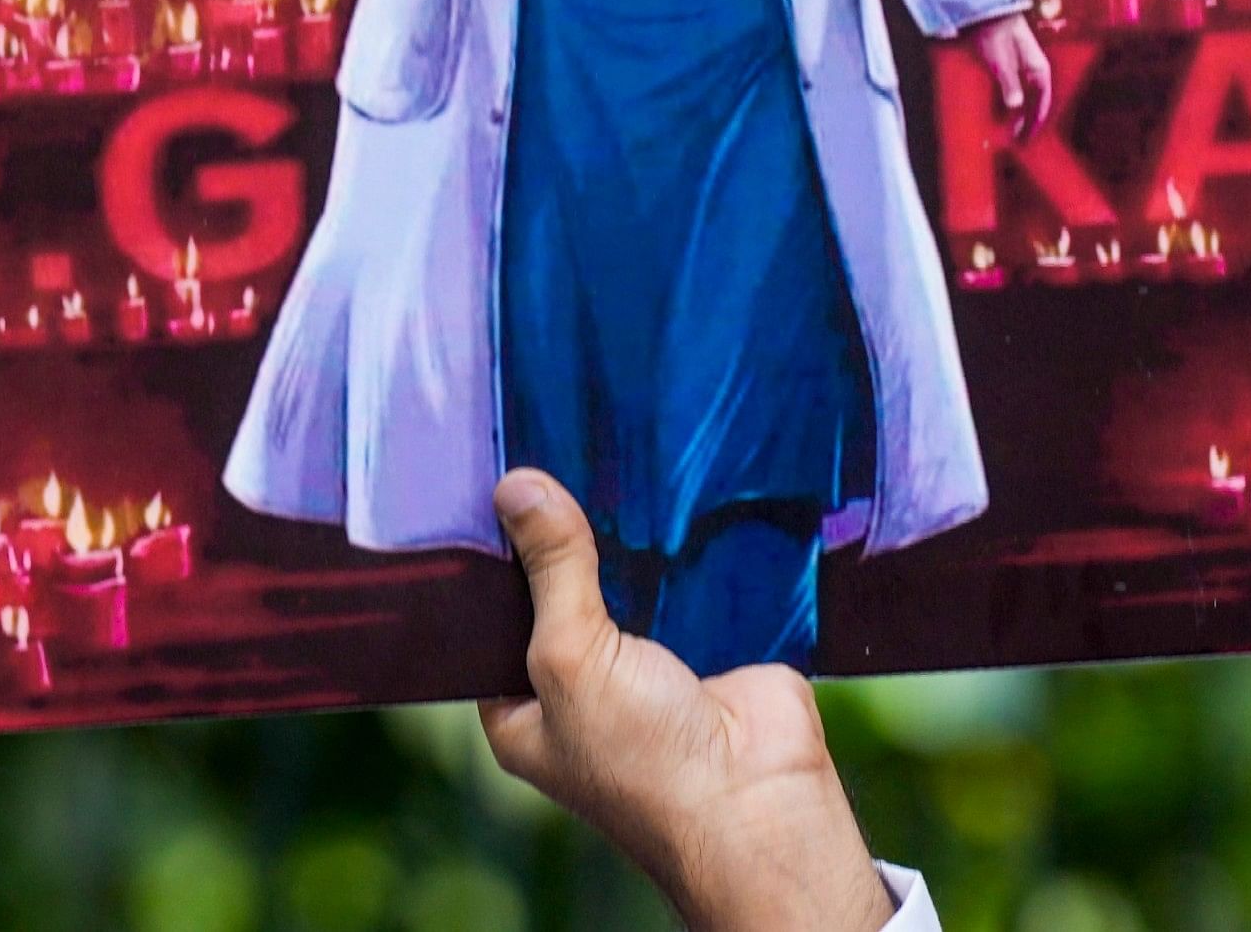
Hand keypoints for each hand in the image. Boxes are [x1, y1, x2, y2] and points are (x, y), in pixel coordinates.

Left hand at [480, 472, 892, 931]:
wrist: (760, 802)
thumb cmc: (645, 761)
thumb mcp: (570, 658)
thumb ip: (551, 571)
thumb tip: (516, 486)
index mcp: (524, 709)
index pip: (493, 619)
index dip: (493, 560)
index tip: (489, 480)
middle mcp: (580, 688)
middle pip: (561, 591)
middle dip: (562, 536)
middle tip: (550, 449)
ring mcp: (649, 664)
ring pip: (627, 580)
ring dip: (627, 534)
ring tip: (611, 449)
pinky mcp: (709, 643)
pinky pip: (688, 579)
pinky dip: (686, 543)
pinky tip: (677, 480)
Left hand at [965, 9, 1053, 142]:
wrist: (984, 7)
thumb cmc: (993, 31)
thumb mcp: (1000, 60)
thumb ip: (1008, 83)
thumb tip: (1015, 106)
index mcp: (1038, 68)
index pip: (1041, 103)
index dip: (1033, 124)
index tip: (1023, 141)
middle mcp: (1033, 68)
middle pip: (1033, 102)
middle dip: (1024, 123)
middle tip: (1014, 141)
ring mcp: (1021, 65)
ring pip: (1023, 96)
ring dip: (1015, 114)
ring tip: (1004, 129)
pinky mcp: (1008, 62)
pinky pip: (1012, 89)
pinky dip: (1007, 102)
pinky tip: (997, 108)